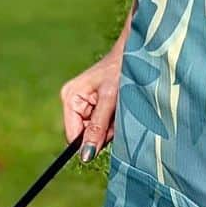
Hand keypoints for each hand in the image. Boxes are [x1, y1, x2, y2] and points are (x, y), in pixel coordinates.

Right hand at [60, 46, 122, 162]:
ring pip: (96, 131)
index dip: (90, 142)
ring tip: (120, 108)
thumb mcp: (110, 99)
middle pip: (86, 134)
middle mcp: (73, 101)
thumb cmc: (121, 68)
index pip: (73, 136)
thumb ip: (97, 127)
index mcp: (70, 98)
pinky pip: (103, 124)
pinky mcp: (96, 104)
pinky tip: (120, 108)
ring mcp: (84, 103)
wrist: (135, 51)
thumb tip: (85, 156)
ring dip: (111, 126)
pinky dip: (114, 121)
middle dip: (104, 131)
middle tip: (117, 115)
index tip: (109, 135)